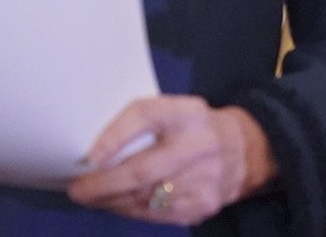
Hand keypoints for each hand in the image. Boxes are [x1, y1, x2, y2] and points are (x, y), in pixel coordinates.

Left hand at [68, 95, 276, 224]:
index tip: (90, 156)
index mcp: (188, 112)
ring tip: (92, 197)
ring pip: (143, 198)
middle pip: (141, 169)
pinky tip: (119, 205)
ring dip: (111, 201)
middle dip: (102, 184)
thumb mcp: (176, 110)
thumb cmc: (197, 128)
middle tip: (78, 189)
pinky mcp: (202, 206)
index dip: (115, 135)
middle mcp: (198, 144)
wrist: (247, 152)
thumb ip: (142, 123)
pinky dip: (131, 211)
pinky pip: (156, 214)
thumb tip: (96, 151)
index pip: (146, 115)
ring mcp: (202, 179)